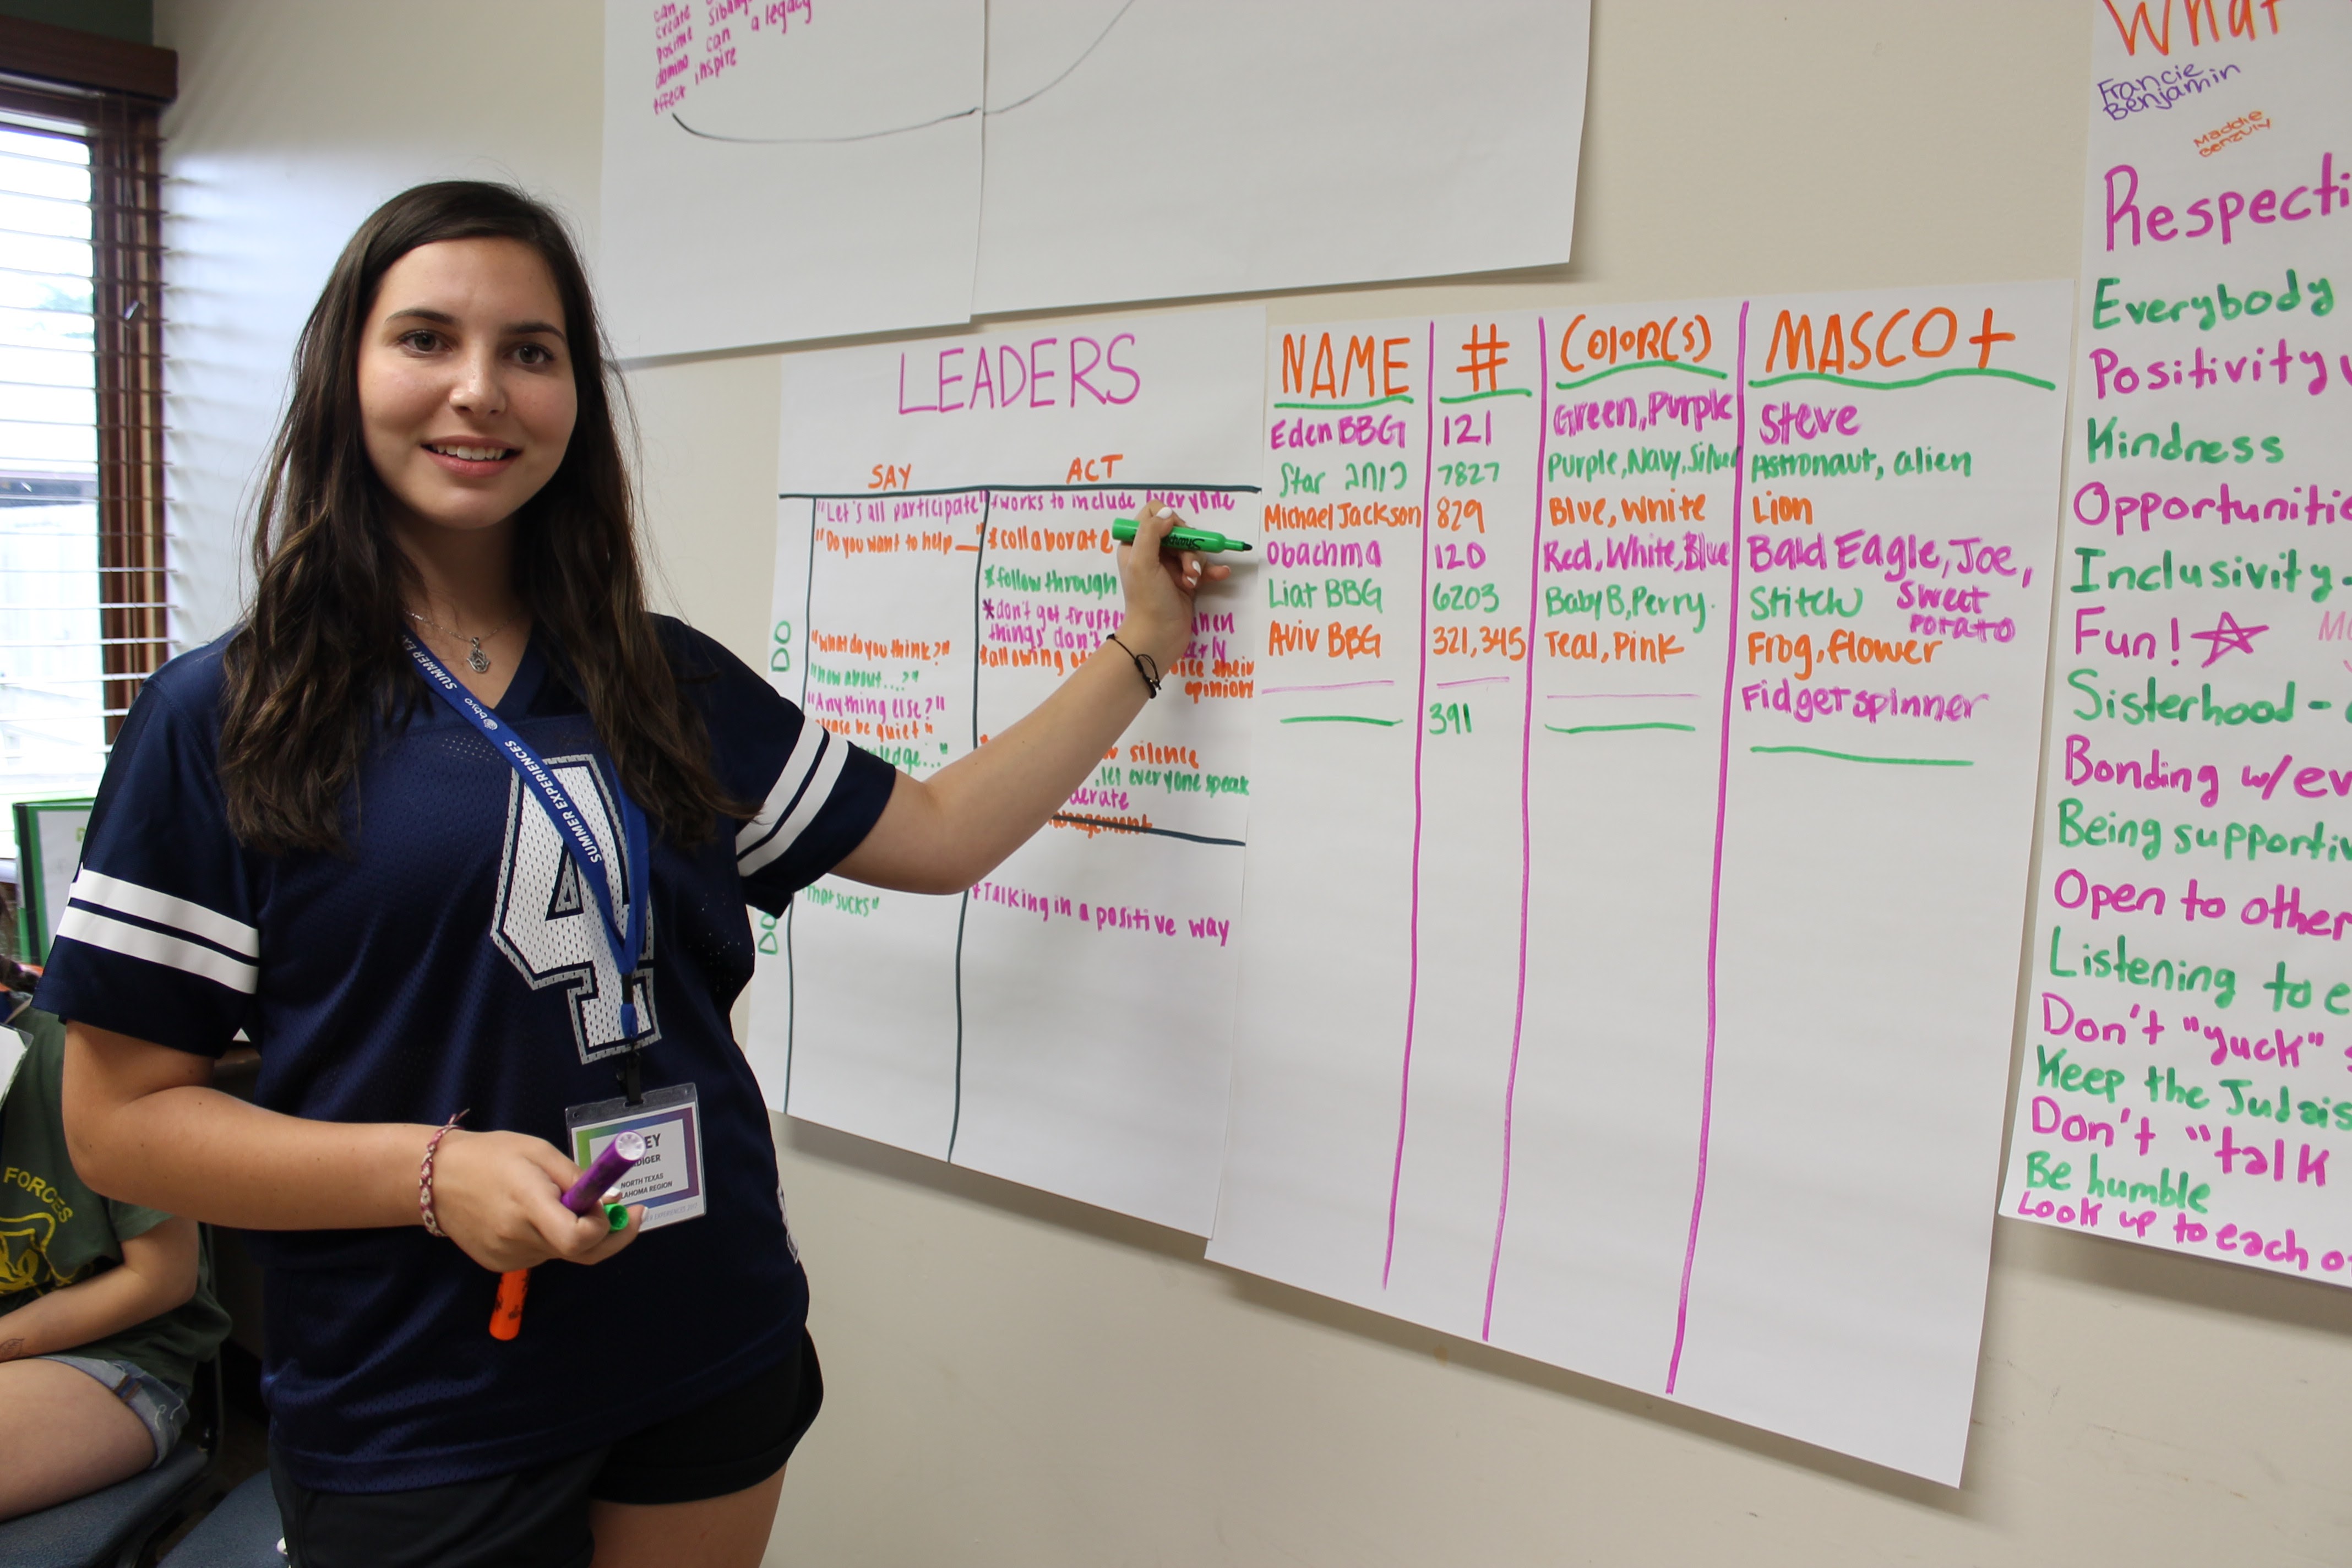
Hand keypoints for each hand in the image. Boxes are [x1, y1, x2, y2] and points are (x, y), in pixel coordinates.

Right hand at [427, 1129, 644, 1272]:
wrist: (435, 1180)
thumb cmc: (491, 1156)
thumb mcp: (539, 1152)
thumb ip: (577, 1179)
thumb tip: (613, 1201)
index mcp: (529, 1205)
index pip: (579, 1239)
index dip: (607, 1228)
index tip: (620, 1207)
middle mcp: (518, 1238)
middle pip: (579, 1252)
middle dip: (609, 1235)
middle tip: (629, 1214)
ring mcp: (507, 1256)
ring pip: (561, 1253)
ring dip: (573, 1232)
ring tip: (553, 1200)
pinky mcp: (499, 1264)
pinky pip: (540, 1254)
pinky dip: (550, 1237)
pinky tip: (531, 1215)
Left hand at [1115, 500, 1230, 668]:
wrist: (1157, 638)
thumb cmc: (1147, 600)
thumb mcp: (1142, 562)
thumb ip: (1150, 533)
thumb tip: (1167, 513)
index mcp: (1135, 544)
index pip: (1153, 513)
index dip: (1168, 520)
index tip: (1175, 536)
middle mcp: (1152, 552)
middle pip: (1178, 531)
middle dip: (1188, 547)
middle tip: (1187, 567)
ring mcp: (1169, 567)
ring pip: (1192, 549)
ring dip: (1197, 563)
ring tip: (1192, 581)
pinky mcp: (1185, 580)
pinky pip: (1202, 566)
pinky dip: (1211, 570)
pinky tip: (1221, 574)